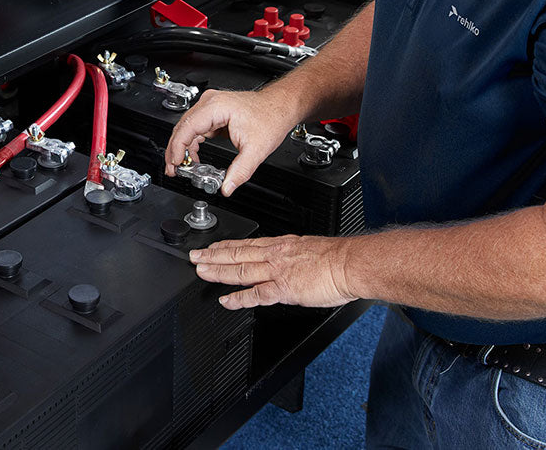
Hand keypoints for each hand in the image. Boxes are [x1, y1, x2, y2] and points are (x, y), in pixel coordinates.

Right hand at [164, 89, 291, 195]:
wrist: (281, 106)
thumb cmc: (271, 117)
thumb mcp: (256, 149)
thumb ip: (240, 171)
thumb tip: (227, 187)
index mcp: (216, 107)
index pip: (186, 128)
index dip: (178, 149)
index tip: (176, 164)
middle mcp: (209, 103)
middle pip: (182, 127)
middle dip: (176, 151)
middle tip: (173, 170)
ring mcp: (211, 106)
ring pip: (187, 128)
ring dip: (182, 148)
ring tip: (182, 166)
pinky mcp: (214, 112)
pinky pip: (196, 128)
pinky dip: (192, 143)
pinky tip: (194, 157)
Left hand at [190, 235, 354, 309]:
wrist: (351, 264)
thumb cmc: (337, 258)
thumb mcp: (310, 248)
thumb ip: (294, 256)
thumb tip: (290, 263)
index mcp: (282, 244)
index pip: (247, 244)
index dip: (227, 246)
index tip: (213, 247)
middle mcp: (275, 254)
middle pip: (237, 254)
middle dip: (212, 256)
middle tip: (194, 257)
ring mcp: (277, 271)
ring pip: (240, 269)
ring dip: (217, 271)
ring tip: (200, 271)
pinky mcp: (283, 288)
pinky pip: (255, 294)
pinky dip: (238, 298)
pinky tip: (226, 300)